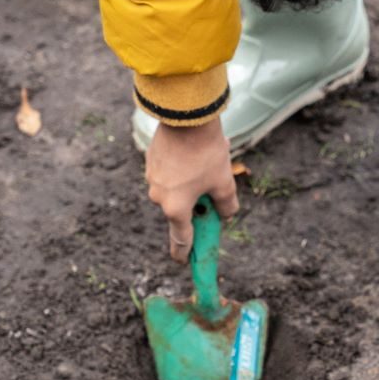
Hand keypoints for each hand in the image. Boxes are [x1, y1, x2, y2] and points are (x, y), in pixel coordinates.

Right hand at [145, 118, 239, 262]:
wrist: (186, 117)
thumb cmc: (206, 153)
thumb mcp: (224, 182)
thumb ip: (227, 205)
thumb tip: (226, 215)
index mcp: (176, 208)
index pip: (181, 238)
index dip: (184, 252)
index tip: (182, 262)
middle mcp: (159, 197)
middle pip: (181, 210)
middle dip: (197, 204)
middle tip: (215, 189)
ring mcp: (152, 178)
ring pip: (175, 189)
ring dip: (191, 184)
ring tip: (208, 163)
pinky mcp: (151, 161)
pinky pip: (169, 174)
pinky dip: (182, 170)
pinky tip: (195, 154)